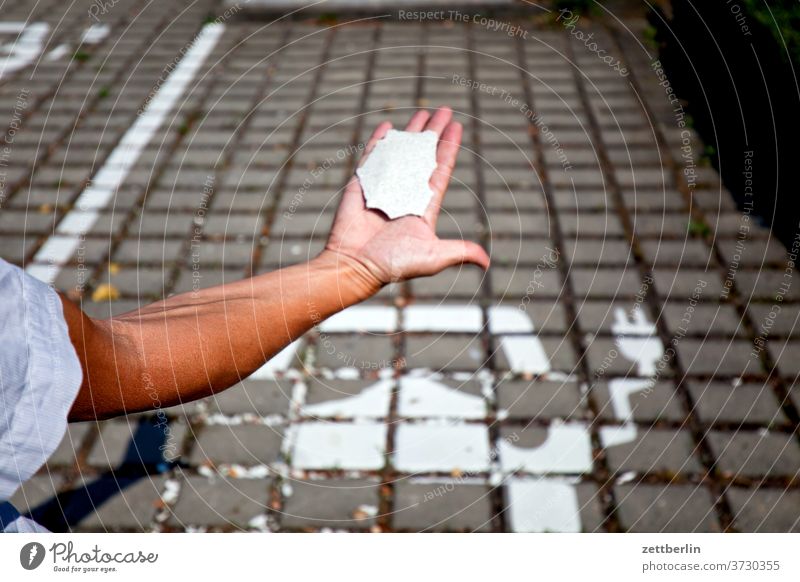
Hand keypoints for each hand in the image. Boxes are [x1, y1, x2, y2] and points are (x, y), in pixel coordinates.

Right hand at [322, 106, 489, 296]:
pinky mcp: (363, 185)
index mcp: (423, 207)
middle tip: (444, 109)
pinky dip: (379, 141)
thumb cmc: (394, 265)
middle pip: (424, 155)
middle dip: (434, 132)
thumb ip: (460, 252)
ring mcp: (384, 188)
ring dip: (411, 132)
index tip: (457, 127)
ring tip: (422, 112)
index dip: (449, 149)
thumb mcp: (433, 257)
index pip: (440, 170)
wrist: (355, 266)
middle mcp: (406, 194)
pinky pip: (372, 157)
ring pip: (401, 152)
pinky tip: (388, 125)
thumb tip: (486, 262)